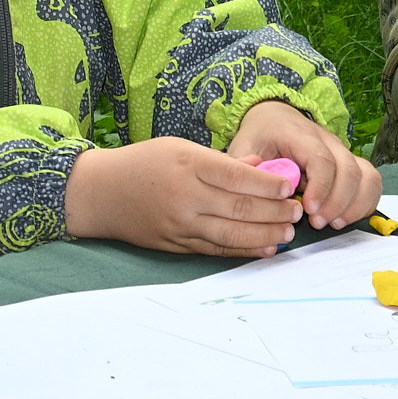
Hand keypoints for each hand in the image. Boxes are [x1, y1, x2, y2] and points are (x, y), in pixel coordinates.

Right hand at [64, 135, 302, 257]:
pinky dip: (242, 250)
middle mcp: (185, 196)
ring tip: (288, 233)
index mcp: (188, 164)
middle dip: (274, 212)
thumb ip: (222, 160)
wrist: (99, 193)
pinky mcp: (175, 245)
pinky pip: (215, 249)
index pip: (236, 176)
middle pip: (238, 208)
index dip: (267, 184)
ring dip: (265, 235)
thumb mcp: (181, 147)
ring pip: (230, 234)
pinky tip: (264, 249)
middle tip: (298, 212)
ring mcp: (180, 224)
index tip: (291, 186)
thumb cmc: (144, 162)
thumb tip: (262, 165)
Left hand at [225, 100, 379, 231]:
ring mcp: (343, 152)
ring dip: (355, 204)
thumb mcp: (243, 146)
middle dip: (338, 202)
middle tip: (318, 223)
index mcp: (301, 135)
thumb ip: (245, 166)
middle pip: (349, 170)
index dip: (321, 186)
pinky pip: (371, 182)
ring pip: (366, 175)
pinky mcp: (350, 164)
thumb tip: (251, 188)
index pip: (321, 159)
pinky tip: (346, 218)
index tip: (309, 210)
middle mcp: (329, 142)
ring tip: (335, 223)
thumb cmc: (260, 136)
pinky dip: (365, 203)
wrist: (276, 117)